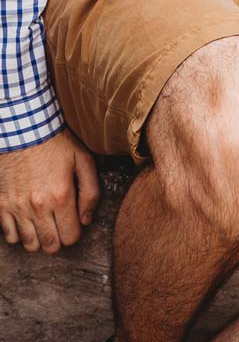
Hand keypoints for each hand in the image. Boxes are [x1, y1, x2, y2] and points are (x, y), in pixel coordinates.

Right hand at [0, 129, 100, 253]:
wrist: (25, 130)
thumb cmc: (56, 144)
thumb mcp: (84, 160)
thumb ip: (91, 192)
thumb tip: (86, 220)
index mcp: (61, 196)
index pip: (71, 237)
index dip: (75, 232)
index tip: (73, 221)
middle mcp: (38, 206)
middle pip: (50, 246)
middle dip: (59, 239)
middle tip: (59, 225)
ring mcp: (17, 207)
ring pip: (29, 245)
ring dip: (39, 239)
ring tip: (43, 224)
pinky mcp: (1, 205)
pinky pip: (9, 236)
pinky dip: (19, 234)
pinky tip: (26, 221)